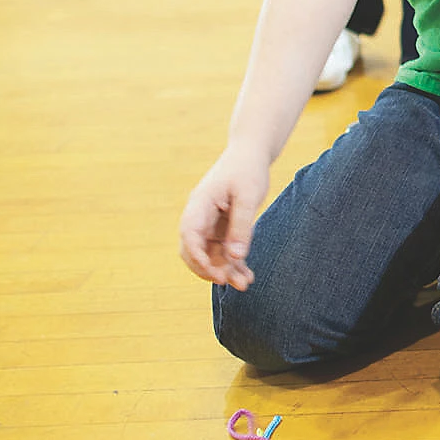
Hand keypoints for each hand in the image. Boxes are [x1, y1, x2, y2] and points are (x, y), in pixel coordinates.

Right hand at [178, 146, 270, 289]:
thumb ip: (242, 225)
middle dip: (210, 269)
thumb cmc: (248, 170)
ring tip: (244, 284)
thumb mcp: (248, 196)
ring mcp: (208, 224)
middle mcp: (199, 217)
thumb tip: (236, 256)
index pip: (189, 235)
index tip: (215, 273)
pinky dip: (233, 263)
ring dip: (224, 270)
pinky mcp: (220, 228)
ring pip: (209, 254)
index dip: (198, 257)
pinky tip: (246, 275)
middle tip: (230, 282)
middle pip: (194, 250)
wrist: (250, 155)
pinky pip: (222, 251)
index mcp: (199, 204)